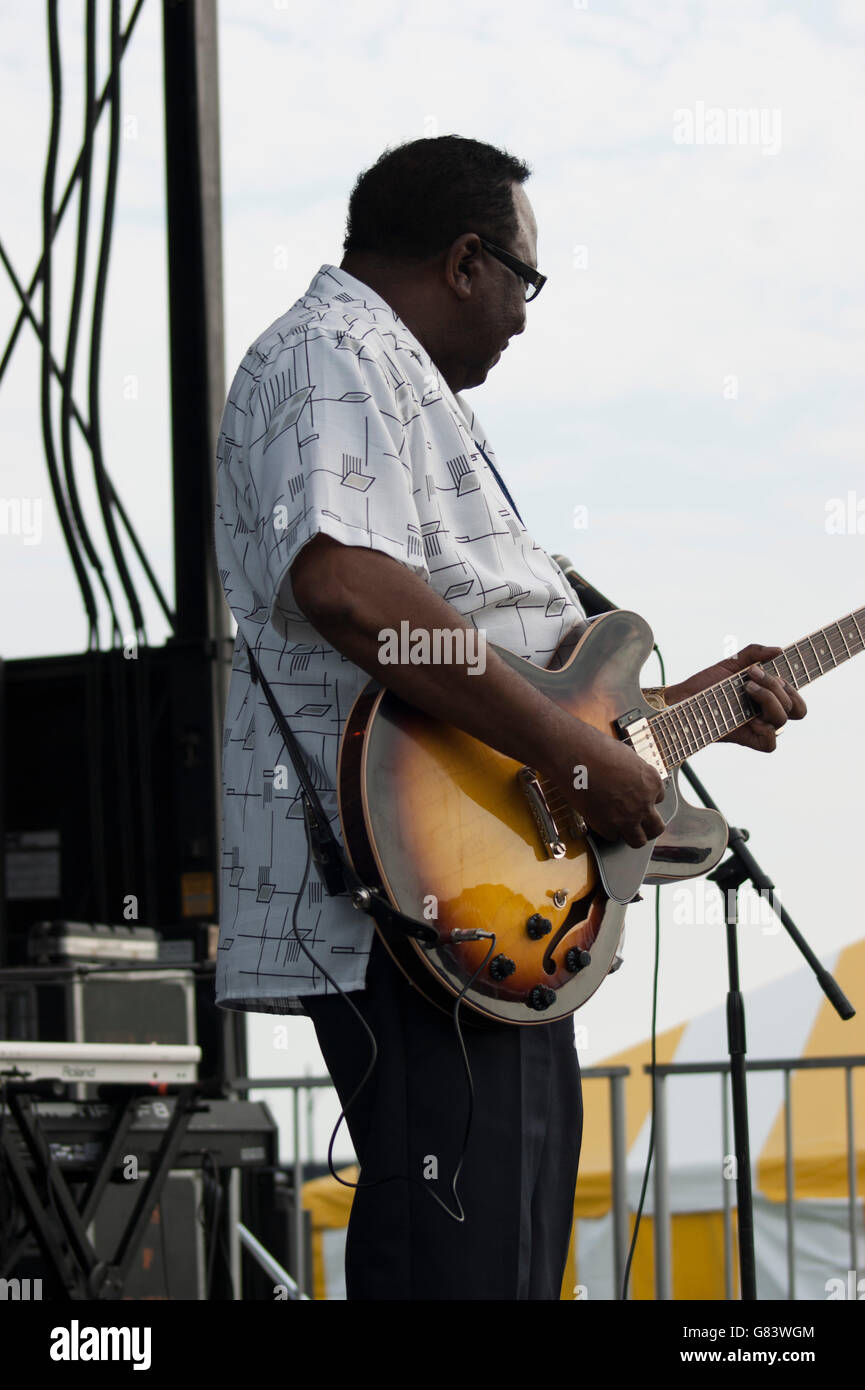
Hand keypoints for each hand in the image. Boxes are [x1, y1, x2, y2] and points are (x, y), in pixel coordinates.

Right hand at [548, 725, 666, 848]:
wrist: (576, 755)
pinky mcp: (607, 825)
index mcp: (652, 782)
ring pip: (639, 841)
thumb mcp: (627, 758)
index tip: (633, 796)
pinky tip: (600, 818)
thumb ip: (635, 775)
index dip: (644, 798)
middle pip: (656, 827)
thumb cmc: (597, 749)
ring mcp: (627, 817)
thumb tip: (630, 781)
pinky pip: (612, 836)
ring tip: (620, 827)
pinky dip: (607, 830)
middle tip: (637, 822)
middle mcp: (644, 802)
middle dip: (647, 826)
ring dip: (631, 835)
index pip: (658, 799)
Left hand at [666, 643, 806, 751]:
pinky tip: (750, 716)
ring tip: (746, 685)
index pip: (797, 698)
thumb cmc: (707, 683)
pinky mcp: (745, 739)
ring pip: (783, 720)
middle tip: (753, 674)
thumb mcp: (731, 662)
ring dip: (769, 698)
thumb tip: (779, 650)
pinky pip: (769, 744)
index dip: (799, 686)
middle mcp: (766, 713)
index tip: (786, 669)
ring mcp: (758, 727)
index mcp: (769, 697)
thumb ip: (755, 652)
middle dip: (779, 687)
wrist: (682, 699)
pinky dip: (765, 729)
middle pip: (796, 708)